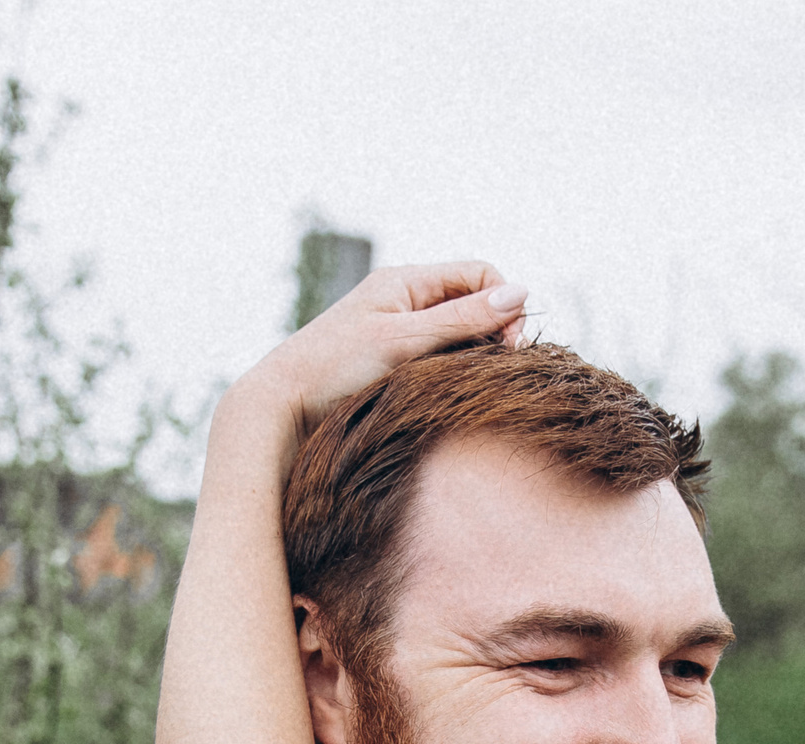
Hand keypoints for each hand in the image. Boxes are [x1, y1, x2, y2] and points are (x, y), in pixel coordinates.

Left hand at [226, 260, 528, 442]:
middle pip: (472, 305)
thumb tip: (522, 293)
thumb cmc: (335, 368)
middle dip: (492, 334)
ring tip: (469, 387)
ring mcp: (398, 331)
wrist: (281, 405)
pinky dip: (451, 374)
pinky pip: (438, 359)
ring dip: (473, 357)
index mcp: (405, 281)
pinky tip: (447, 396)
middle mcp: (403, 300)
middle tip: (497, 373)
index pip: (480, 276)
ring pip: (457, 336)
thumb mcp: (404, 341)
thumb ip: (462, 320)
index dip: (504, 306)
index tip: (509, 349)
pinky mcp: (392, 362)